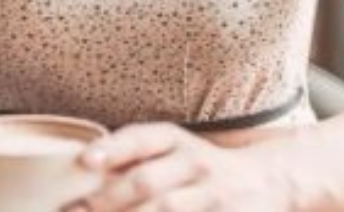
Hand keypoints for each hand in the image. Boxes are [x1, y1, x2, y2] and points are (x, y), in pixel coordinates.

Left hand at [68, 123, 295, 211]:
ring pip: (166, 210)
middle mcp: (196, 164)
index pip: (141, 139)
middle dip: (108, 199)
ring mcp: (214, 196)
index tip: (84, 161)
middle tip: (75, 210)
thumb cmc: (199, 168)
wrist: (268, 181)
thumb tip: (79, 173)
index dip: (112, 149)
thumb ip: (134, 158)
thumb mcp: (173, 150)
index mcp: (177, 140)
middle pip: (147, 182)